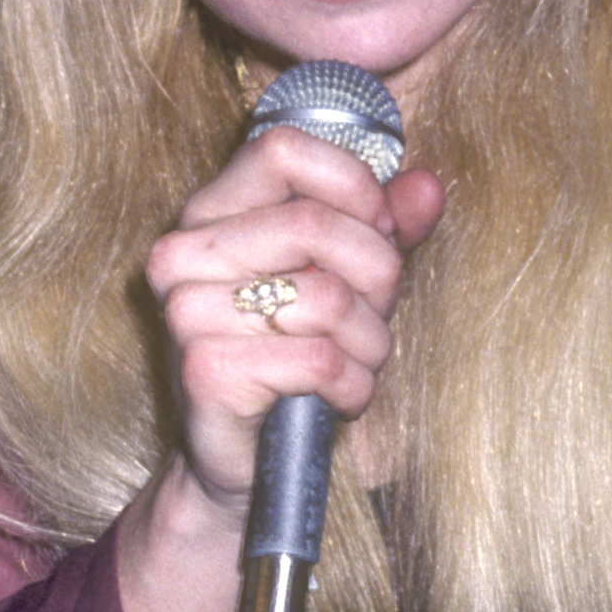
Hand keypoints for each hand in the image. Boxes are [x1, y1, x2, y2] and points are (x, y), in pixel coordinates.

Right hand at [144, 124, 444, 515]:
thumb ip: (382, 228)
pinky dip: (354, 387)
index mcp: (209, 213)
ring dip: (370, 342)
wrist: (240, 463)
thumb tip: (429, 187)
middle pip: (316, 225)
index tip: (377, 228)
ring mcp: (187, 312)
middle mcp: (182, 253)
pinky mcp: (208, 370)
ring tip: (358, 364)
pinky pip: (321, 361)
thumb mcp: (344, 281)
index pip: (282, 148)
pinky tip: (341, 399)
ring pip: (327, 299)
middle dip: (376, 275)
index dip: (350, 184)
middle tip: (377, 315)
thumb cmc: (292, 361)